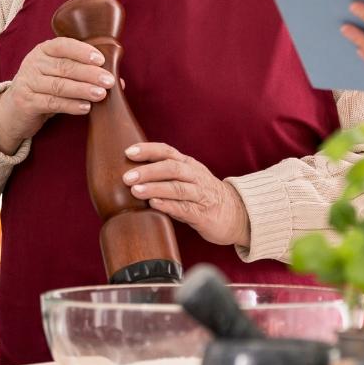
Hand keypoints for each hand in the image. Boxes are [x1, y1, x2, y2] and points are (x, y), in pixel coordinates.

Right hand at [0, 38, 114, 153]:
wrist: (13, 110)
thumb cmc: (45, 88)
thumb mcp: (60, 76)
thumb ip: (85, 74)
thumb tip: (119, 80)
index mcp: (43, 50)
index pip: (63, 45)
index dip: (82, 51)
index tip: (101, 60)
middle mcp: (33, 63)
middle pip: (64, 67)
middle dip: (89, 74)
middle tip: (109, 81)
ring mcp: (27, 82)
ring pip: (59, 85)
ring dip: (82, 90)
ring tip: (101, 94)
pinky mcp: (26, 102)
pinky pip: (52, 103)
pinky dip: (70, 105)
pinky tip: (86, 108)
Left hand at [122, 142, 251, 247]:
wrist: (237, 213)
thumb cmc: (203, 194)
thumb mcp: (188, 177)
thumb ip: (165, 173)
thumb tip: (131, 170)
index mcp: (189, 165)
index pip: (167, 152)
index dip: (148, 150)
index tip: (128, 152)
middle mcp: (195, 176)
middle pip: (172, 168)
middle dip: (148, 171)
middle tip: (127, 177)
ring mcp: (201, 195)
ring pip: (178, 188)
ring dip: (155, 188)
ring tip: (135, 190)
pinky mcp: (204, 214)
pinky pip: (185, 209)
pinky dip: (169, 205)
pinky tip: (154, 205)